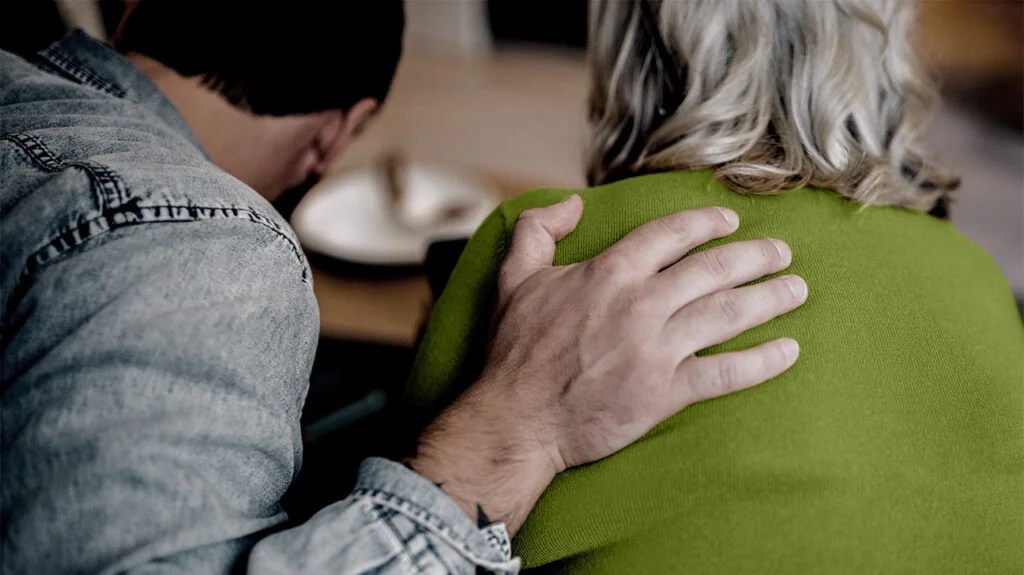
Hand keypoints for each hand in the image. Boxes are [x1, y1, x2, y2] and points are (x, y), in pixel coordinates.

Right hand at [408, 195, 806, 533]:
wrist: (517, 420)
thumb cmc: (515, 352)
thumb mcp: (514, 278)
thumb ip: (537, 230)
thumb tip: (572, 204)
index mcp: (609, 273)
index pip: (671, 234)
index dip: (707, 223)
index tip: (731, 222)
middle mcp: (640, 304)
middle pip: (713, 269)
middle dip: (756, 256)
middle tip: (781, 253)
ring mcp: (656, 349)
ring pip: (728, 313)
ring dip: (769, 298)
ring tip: (796, 289)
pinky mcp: (664, 392)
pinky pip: (725, 373)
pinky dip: (762, 362)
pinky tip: (788, 351)